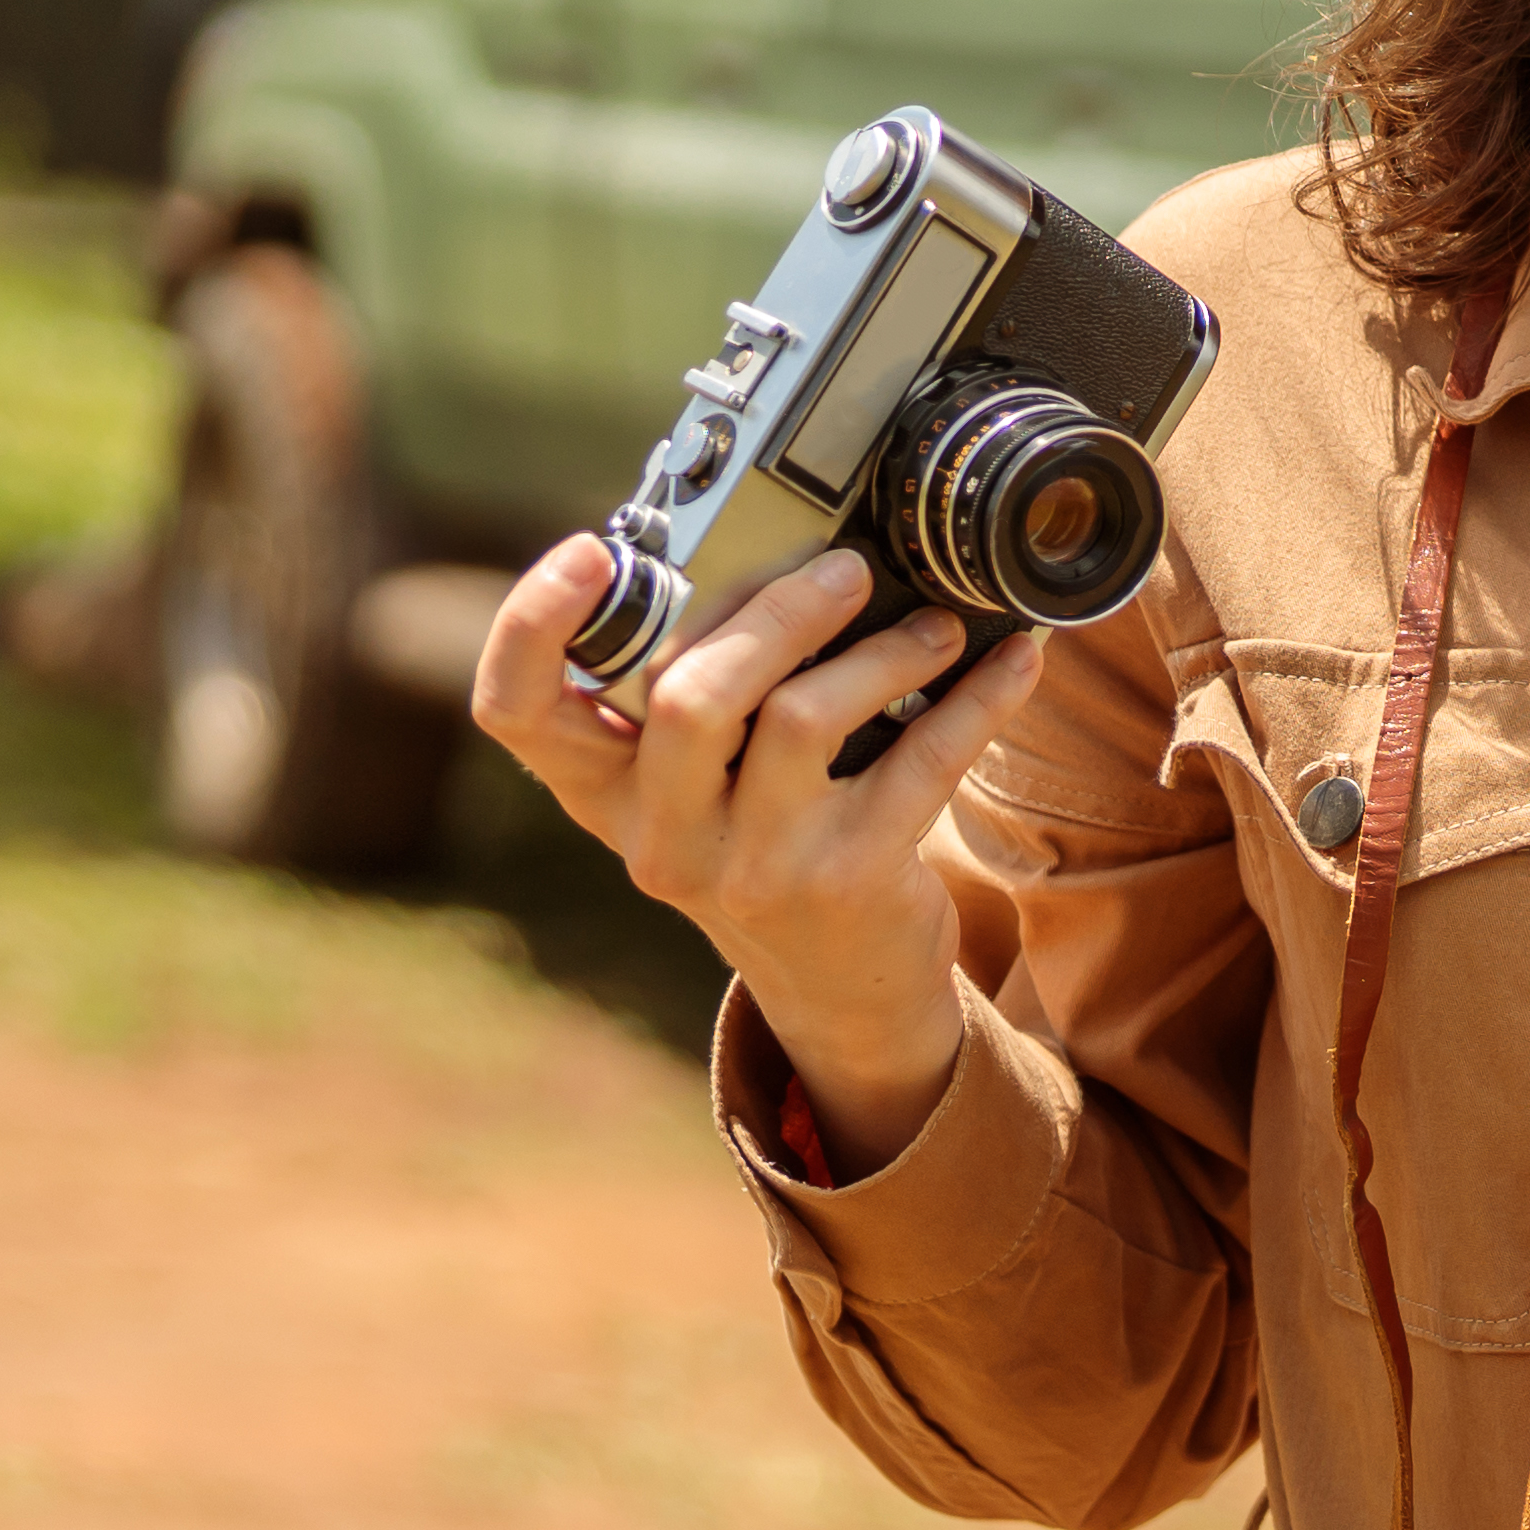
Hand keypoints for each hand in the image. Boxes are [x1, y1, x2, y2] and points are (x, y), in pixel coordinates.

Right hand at [470, 538, 1039, 1160]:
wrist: (838, 985)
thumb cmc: (763, 844)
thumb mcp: (697, 787)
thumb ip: (693, 693)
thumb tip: (765, 545)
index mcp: (602, 793)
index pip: (516, 711)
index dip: (530, 624)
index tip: (592, 548)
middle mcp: (661, 836)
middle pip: (688, 696)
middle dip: (774, 614)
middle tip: (844, 569)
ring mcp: (752, 866)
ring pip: (803, 716)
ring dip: (884, 649)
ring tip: (936, 624)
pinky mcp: (848, 880)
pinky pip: (922, 760)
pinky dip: (978, 699)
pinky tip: (1013, 660)